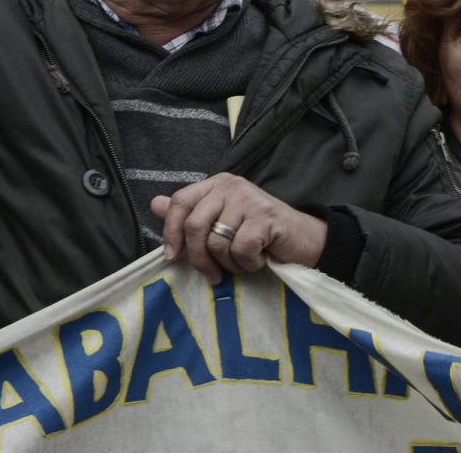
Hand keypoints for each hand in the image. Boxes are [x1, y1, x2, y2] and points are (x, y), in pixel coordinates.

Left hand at [150, 173, 325, 280]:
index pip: (180, 202)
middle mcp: (230, 186)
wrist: (306, 241)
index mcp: (216, 184)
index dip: (171, 231)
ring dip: (229, 264)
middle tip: (212, 275)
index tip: (172, 257)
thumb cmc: (261, 235)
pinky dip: (249, 264)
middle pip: (194, 225)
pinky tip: (260, 259)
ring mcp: (248, 200)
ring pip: (217, 242)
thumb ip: (190, 213)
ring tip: (245, 262)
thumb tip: (155, 204)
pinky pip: (240, 250)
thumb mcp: (222, 222)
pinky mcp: (265, 217)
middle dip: (198, 258)